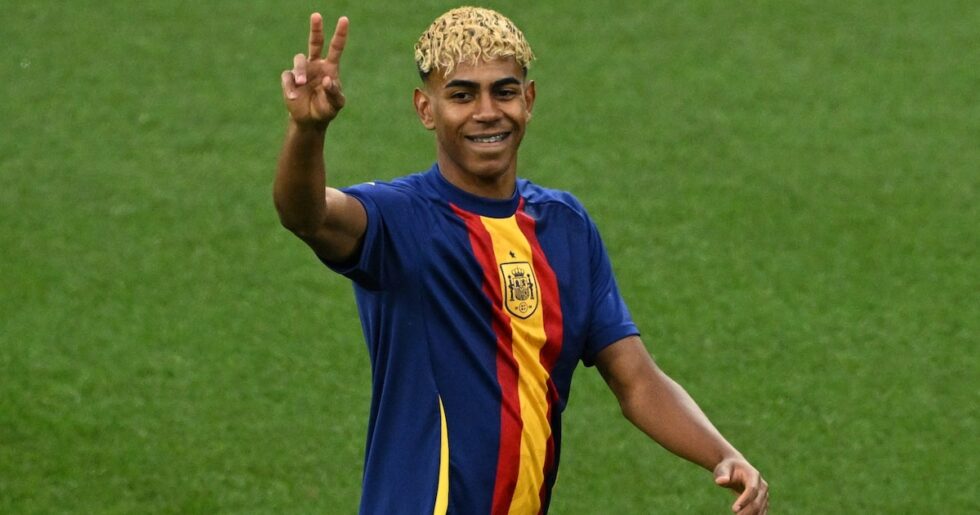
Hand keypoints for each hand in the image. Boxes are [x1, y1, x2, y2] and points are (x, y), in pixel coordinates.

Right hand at [281, 13, 347, 127]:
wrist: (310, 120)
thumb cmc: (326, 109)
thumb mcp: (336, 104)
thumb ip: (335, 93)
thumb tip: (328, 79)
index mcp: (330, 67)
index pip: (335, 48)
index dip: (340, 34)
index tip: (344, 20)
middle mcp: (315, 65)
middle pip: (315, 42)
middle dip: (316, 29)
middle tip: (317, 15)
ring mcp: (301, 71)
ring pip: (299, 60)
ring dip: (301, 71)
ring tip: (303, 84)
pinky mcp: (290, 79)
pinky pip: (288, 77)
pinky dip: (290, 87)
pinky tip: (293, 97)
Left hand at [713, 457, 768, 513]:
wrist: (736, 468)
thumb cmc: (728, 468)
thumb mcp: (723, 468)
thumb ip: (722, 474)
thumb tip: (721, 481)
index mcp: (753, 475)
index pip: (752, 489)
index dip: (744, 500)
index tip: (734, 509)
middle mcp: (762, 485)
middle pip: (757, 501)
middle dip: (747, 511)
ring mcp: (764, 494)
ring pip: (760, 509)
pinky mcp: (763, 502)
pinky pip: (761, 512)